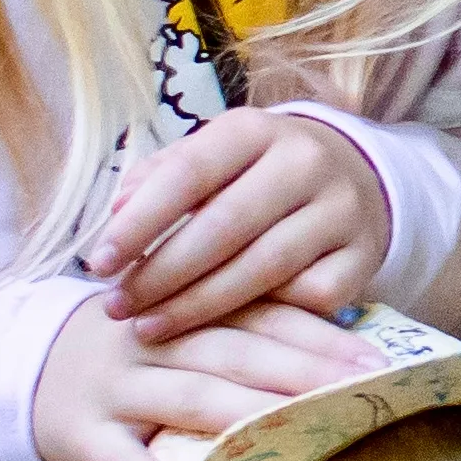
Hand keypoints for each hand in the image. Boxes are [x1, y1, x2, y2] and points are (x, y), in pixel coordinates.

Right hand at [32, 296, 378, 460]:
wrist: (20, 370)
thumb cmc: (130, 355)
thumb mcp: (177, 325)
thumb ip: (242, 324)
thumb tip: (345, 335)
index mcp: (180, 306)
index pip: (256, 310)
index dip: (315, 331)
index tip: (374, 354)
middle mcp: (150, 338)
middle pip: (232, 349)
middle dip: (301, 368)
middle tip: (362, 388)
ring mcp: (114, 386)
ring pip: (186, 396)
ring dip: (247, 411)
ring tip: (301, 428)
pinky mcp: (82, 434)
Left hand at [84, 107, 395, 339]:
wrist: (353, 180)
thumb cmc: (254, 177)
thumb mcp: (210, 160)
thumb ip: (158, 181)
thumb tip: (116, 216)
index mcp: (254, 129)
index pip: (188, 174)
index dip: (139, 222)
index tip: (98, 262)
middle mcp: (304, 162)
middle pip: (224, 227)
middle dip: (162, 274)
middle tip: (117, 307)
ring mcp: (340, 209)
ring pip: (263, 269)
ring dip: (198, 306)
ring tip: (149, 327)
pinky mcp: (363, 256)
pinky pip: (306, 299)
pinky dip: (263, 318)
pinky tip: (224, 331)